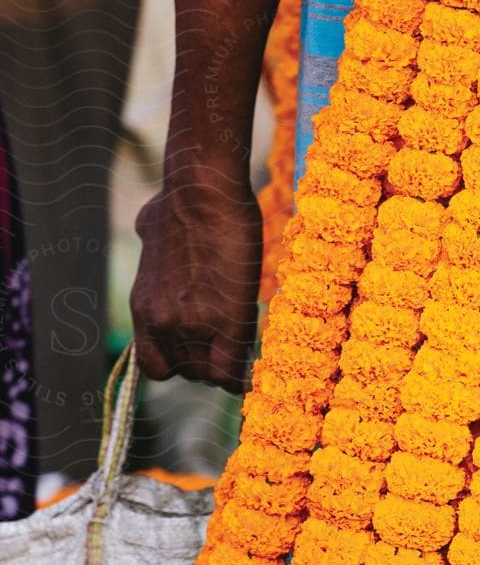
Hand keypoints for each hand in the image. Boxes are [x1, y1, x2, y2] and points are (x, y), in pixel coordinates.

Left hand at [131, 170, 262, 391]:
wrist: (200, 190)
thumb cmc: (178, 199)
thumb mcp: (148, 230)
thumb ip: (150, 247)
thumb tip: (149, 228)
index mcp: (143, 307)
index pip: (155, 365)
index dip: (180, 360)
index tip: (200, 350)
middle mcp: (160, 323)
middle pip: (185, 372)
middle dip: (206, 362)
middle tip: (226, 345)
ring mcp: (190, 325)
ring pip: (209, 373)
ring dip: (225, 363)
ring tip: (240, 346)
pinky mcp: (225, 322)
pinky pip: (230, 371)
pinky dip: (241, 374)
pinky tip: (250, 367)